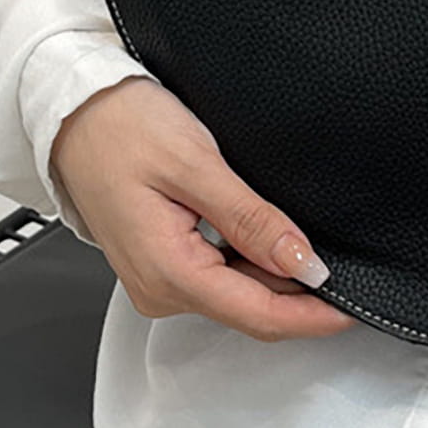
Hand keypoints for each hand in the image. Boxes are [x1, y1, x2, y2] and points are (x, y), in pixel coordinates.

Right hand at [49, 75, 357, 341]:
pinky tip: (271, 238)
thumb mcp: (196, 165)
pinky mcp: (161, 263)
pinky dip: (252, 264)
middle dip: (300, 298)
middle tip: (345, 269)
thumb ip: (251, 219)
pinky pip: (219, 277)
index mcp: (168, 273)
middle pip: (250, 309)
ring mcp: (159, 279)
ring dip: (278, 279)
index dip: (312, 316)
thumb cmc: (121, 127)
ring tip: (313, 247)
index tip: (353, 309)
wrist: (74, 111)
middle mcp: (160, 289)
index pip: (256, 315)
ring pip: (237, 295)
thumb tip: (302, 262)